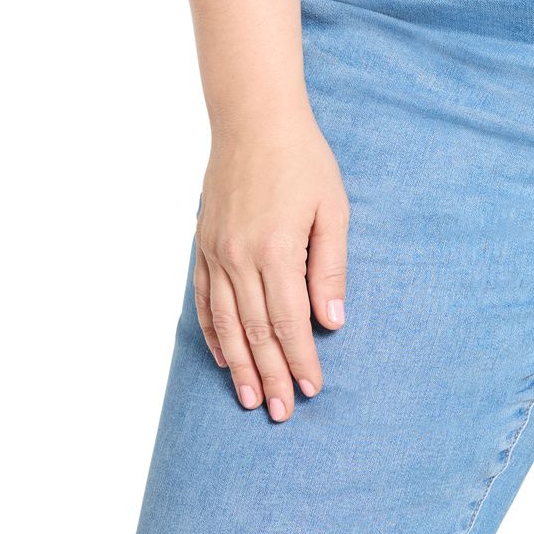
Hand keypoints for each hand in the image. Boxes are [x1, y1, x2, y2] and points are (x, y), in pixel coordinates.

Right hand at [193, 109, 348, 421]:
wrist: (253, 121)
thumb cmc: (302, 161)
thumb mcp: (331, 209)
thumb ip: (330, 267)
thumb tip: (330, 322)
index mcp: (277, 251)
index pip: (289, 322)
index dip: (301, 361)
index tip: (312, 390)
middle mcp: (240, 259)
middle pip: (257, 333)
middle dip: (272, 376)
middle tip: (282, 413)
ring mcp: (216, 254)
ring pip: (227, 325)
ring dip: (241, 367)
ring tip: (252, 399)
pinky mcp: (203, 246)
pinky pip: (204, 301)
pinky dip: (214, 333)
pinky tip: (225, 357)